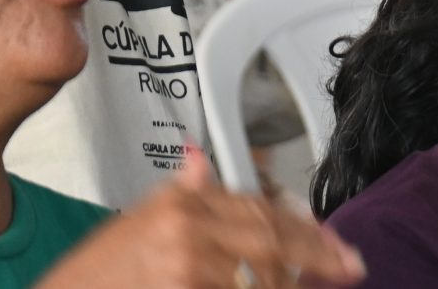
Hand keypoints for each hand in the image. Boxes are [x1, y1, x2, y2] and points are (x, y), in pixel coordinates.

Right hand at [36, 147, 364, 288]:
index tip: (336, 245)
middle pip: (271, 240)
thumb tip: (201, 161)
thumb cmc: (92, 277)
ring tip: (303, 285)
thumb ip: (181, 192)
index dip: (305, 226)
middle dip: (313, 255)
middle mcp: (186, 233)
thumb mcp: (135, 221)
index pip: (260, 207)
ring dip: (284, 282)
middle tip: (344, 265)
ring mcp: (187, 270)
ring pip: (261, 276)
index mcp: (180, 205)